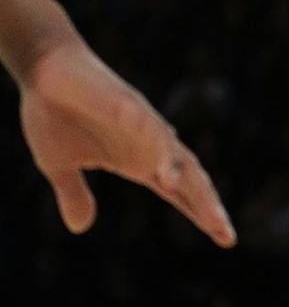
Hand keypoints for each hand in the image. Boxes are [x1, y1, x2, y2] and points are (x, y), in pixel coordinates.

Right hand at [18, 34, 233, 244]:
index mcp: (140, 163)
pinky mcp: (132, 108)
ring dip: (200, 191)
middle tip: (228, 237)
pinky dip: (166, 156)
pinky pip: (155, 134)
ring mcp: (146, 127)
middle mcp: (152, 147)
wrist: (42, 67)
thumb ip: (74, 194)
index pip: (181, 194)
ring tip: (214, 220)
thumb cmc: (54, 111)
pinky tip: (171, 178)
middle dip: (210, 210)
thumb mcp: (59, 165)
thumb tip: (80, 229)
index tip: (225, 239)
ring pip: (183, 162)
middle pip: (192, 183)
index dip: (201, 214)